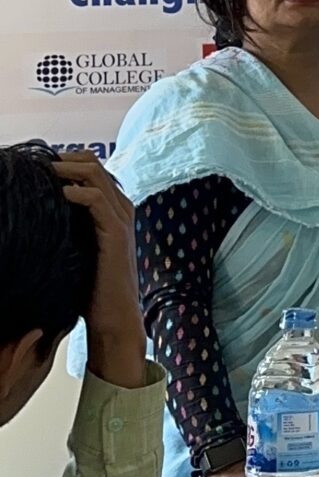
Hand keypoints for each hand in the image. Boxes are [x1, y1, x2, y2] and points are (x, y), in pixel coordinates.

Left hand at [54, 154, 144, 388]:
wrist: (114, 318)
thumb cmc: (93, 288)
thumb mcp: (80, 249)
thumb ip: (71, 226)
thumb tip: (42, 211)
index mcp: (114, 209)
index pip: (93, 169)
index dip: (68, 161)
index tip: (42, 165)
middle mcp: (122, 209)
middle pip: (95, 164)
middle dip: (65, 159)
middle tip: (39, 163)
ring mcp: (121, 220)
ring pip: (96, 175)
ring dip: (68, 169)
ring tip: (45, 171)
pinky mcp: (116, 234)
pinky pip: (97, 200)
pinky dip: (77, 191)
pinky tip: (60, 194)